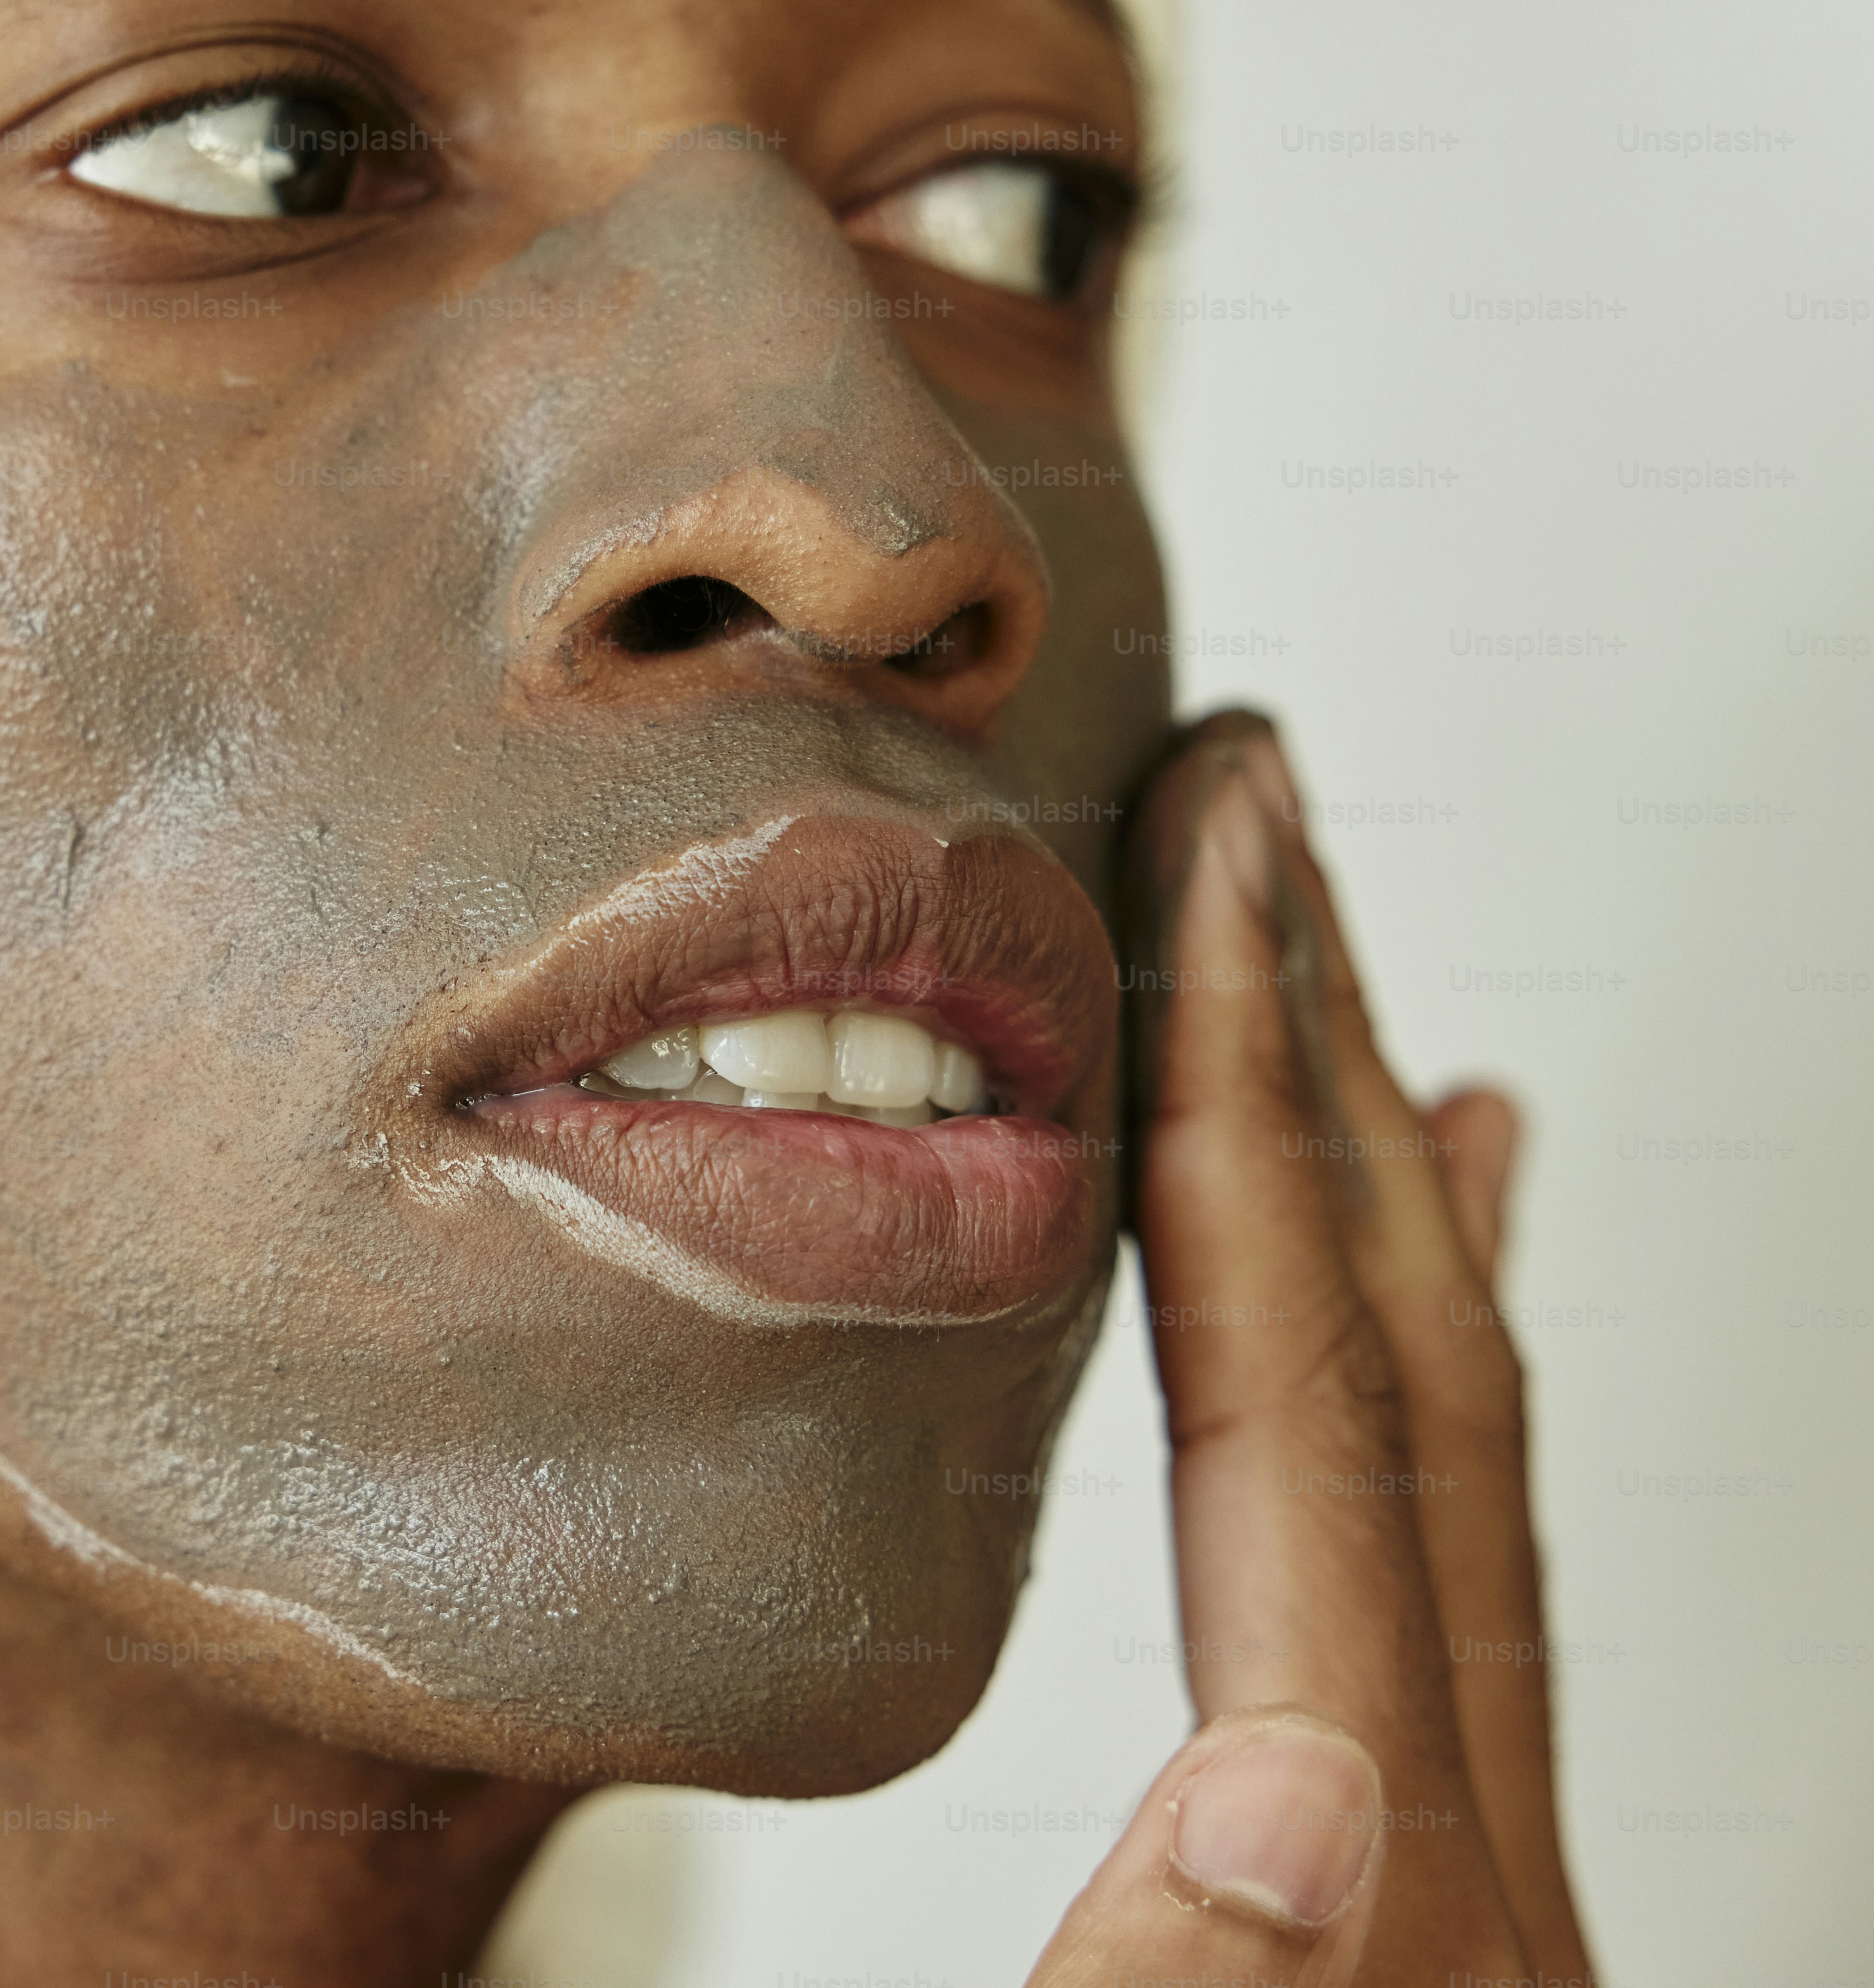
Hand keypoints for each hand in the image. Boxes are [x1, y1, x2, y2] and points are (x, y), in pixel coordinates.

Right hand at [1026, 712, 1593, 1987]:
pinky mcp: (1450, 1936)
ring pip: (1463, 1474)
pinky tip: (1423, 1285)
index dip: (1238, 1128)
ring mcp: (1486, 1906)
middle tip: (1262, 821)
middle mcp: (1480, 1889)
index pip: (1302, 1429)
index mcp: (1400, 1932)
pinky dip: (1435, 1392)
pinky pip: (1469, 1587)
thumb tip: (1293, 1799)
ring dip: (1375, 1196)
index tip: (1210, 885)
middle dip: (1320, 1070)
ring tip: (1338, 991)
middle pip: (1414, 1395)